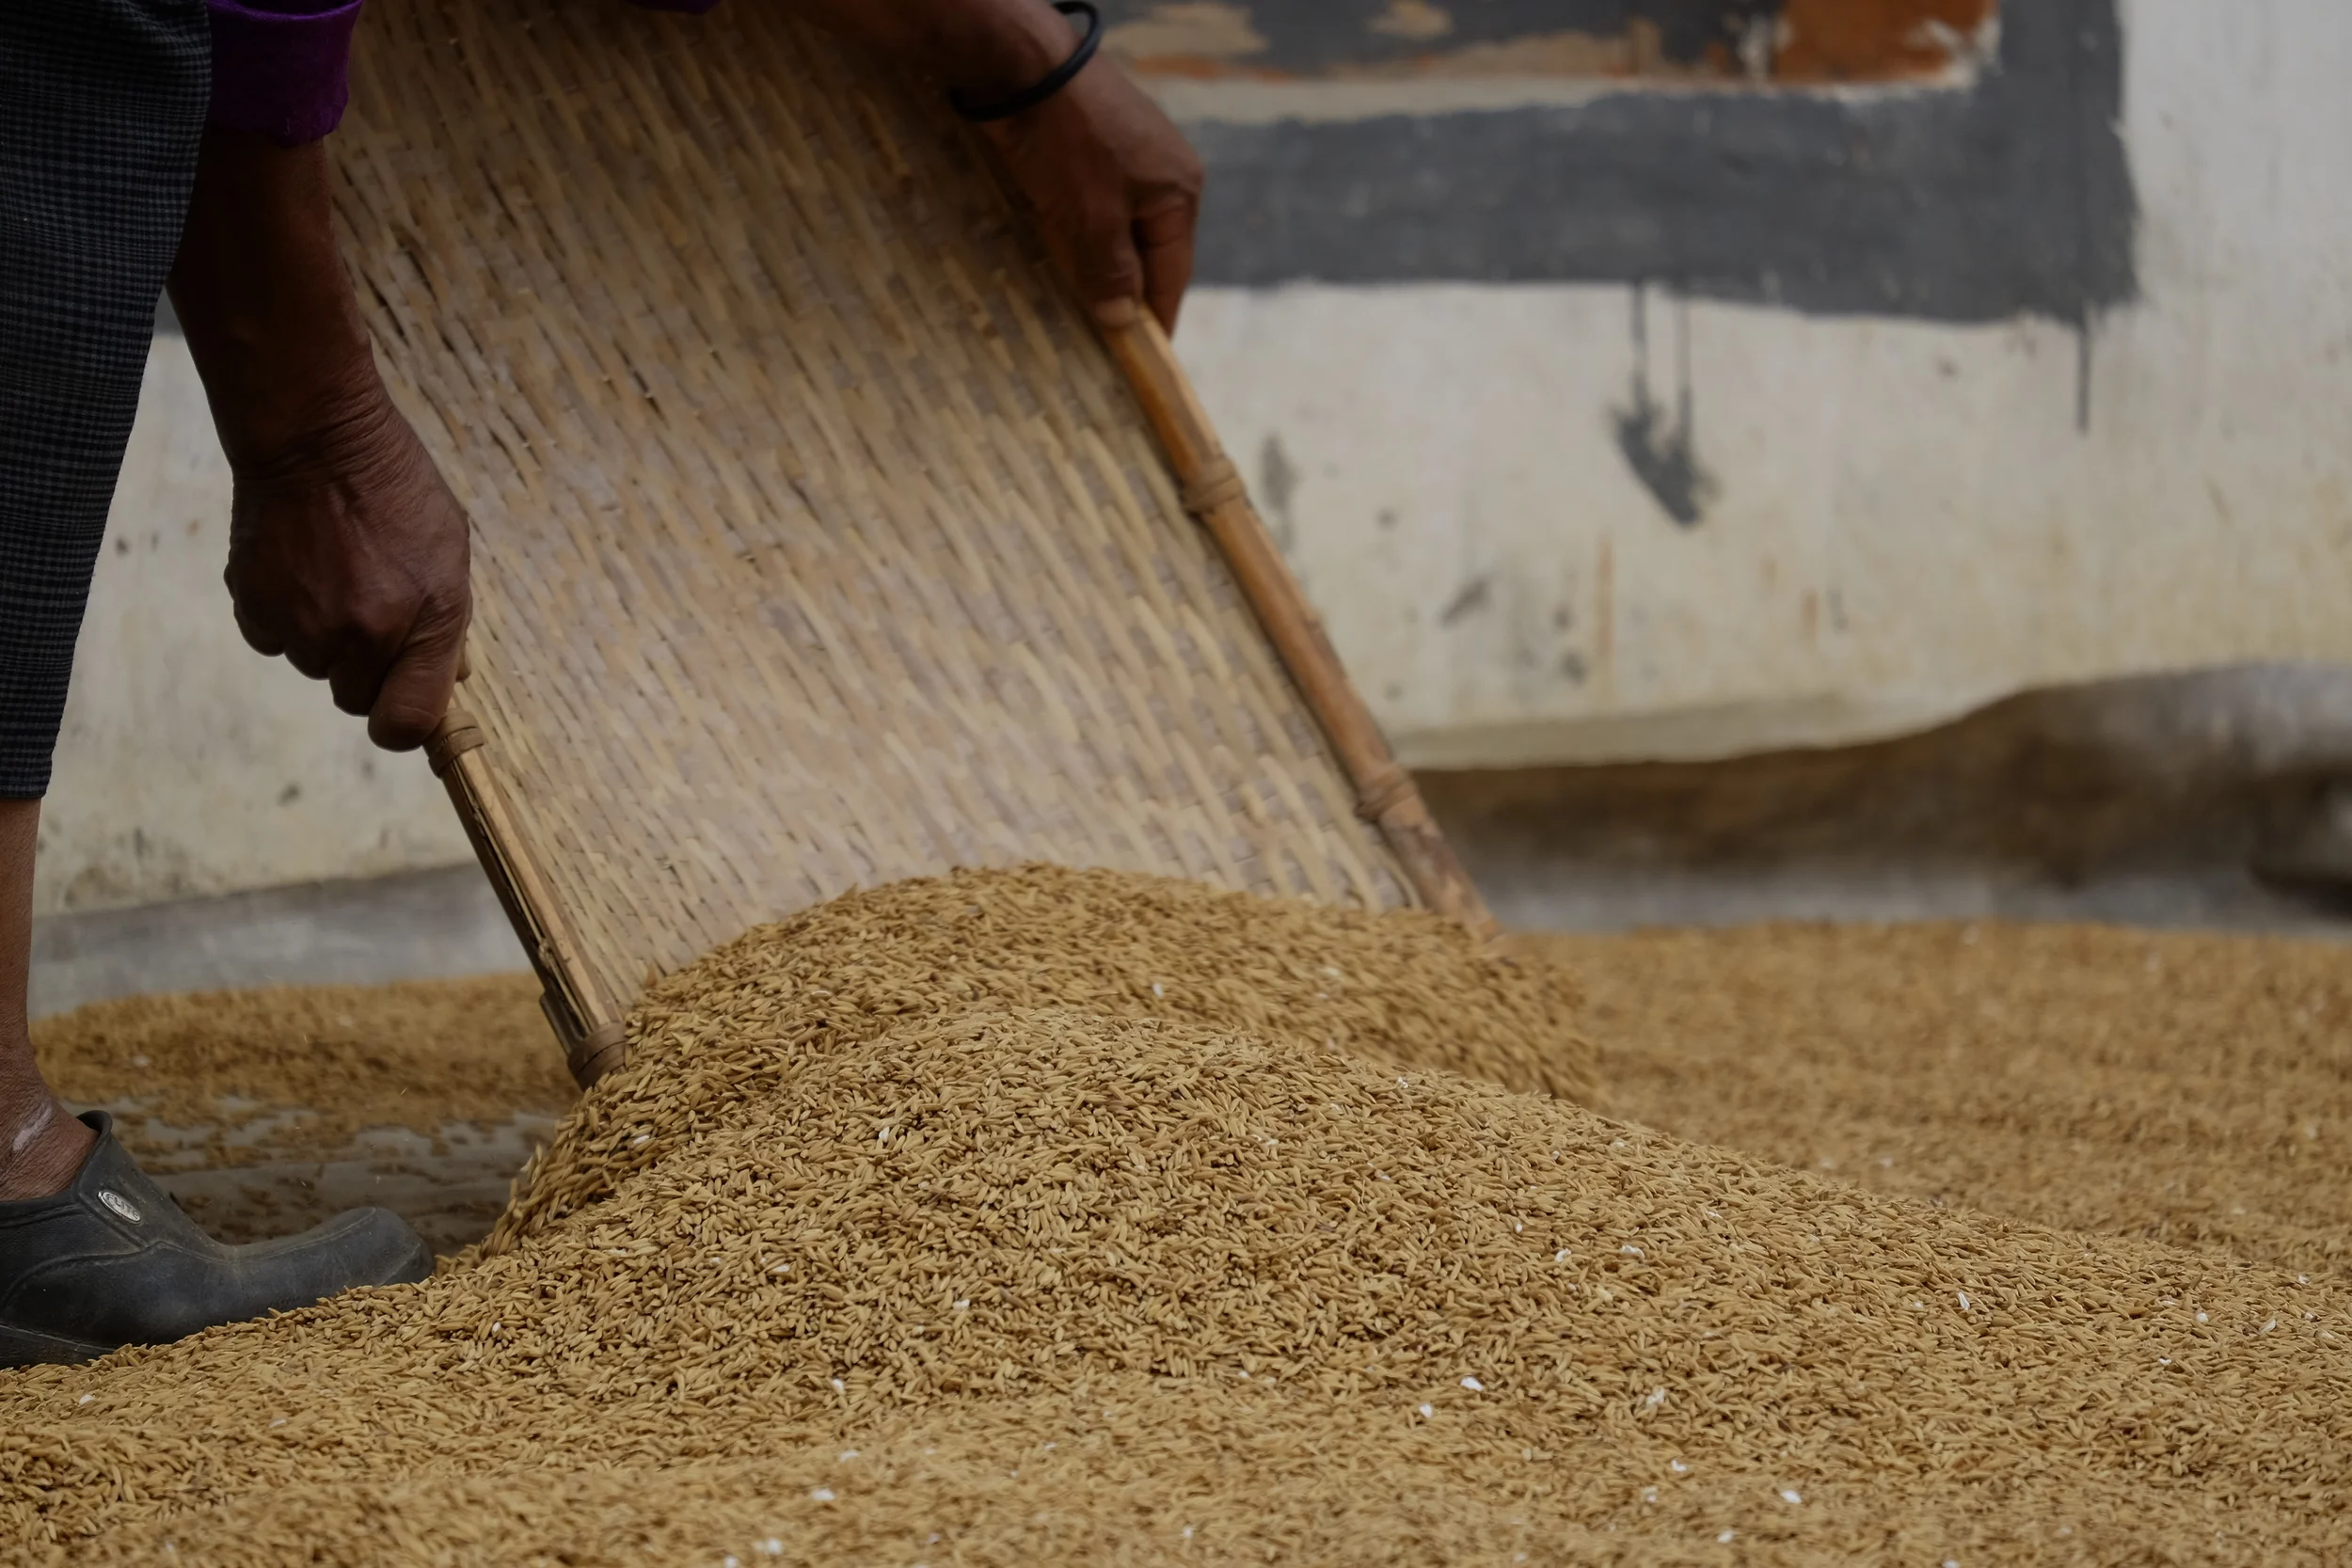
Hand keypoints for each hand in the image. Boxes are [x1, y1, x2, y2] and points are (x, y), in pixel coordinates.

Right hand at [224, 388, 471, 750]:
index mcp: (419, 626)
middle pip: (356, 697)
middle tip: (375, 610)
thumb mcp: (448, 555)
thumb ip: (447, 624)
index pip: (406, 724)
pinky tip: (301, 570)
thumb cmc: (395, 491)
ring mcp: (300, 624)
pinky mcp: (252, 605)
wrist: (313, 436)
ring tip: (339, 575)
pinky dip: (285, 617)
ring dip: (326, 639)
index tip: (405, 702)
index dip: (405, 720)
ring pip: (314, 667)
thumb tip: (452, 679)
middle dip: (369, 668)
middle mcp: (357, 637)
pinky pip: (272, 639)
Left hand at [975, 54, 1203, 331]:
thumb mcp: (1093, 217)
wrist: (1024, 63)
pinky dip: (1076, 230)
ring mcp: (1127, 155)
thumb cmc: (1068, 142)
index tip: (1141, 360)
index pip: (1173, 275)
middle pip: (1146, 252)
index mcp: (1179, 192)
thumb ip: (1111, 271)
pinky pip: (1091, 203)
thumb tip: (1123, 320)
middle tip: (1099, 338)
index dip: (1156, 320)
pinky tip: (1054, 248)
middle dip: (1123, 291)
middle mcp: (1162, 172)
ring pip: (1115, 228)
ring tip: (1073, 300)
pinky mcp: (1090, 143)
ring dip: (1094, 261)